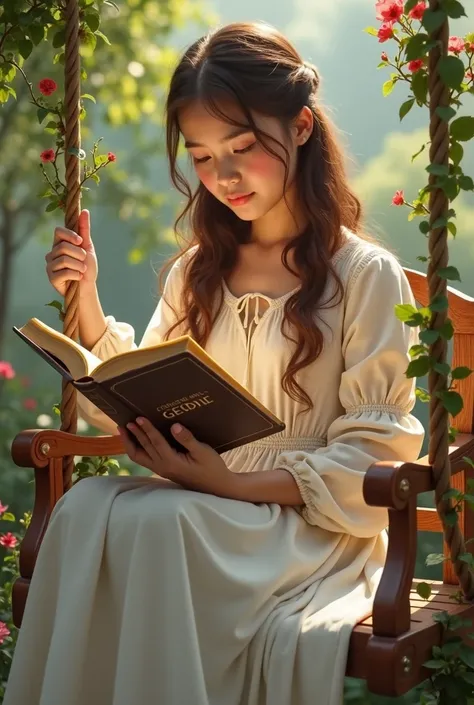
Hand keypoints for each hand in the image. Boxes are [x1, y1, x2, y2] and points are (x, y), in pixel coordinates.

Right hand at [45, 209, 97, 296]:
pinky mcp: (52, 278)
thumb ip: (84, 230)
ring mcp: (50, 266)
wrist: (87, 287)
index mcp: (60, 243)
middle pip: (63, 246)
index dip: (70, 235)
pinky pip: (64, 273)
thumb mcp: (88, 247)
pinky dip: (76, 275)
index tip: (81, 241)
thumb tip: (85, 211)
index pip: (58, 231)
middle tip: (85, 260)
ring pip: (64, 260)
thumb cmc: (87, 267)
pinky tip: (79, 278)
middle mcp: (52, 253)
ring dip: (79, 266)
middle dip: (79, 254)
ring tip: (83, 270)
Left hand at [118, 417, 236, 496]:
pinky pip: (144, 459)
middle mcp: (163, 467)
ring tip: (124, 430)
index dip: (147, 429)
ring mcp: (162, 470)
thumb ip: (187, 439)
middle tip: (124, 421)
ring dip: (131, 443)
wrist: (216, 486)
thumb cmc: (212, 468)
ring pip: (139, 457)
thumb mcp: (203, 452)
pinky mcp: (163, 470)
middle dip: (134, 434)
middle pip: (143, 448)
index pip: (156, 442)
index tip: (138, 418)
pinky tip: (137, 440)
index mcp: (172, 462)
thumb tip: (174, 426)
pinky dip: (137, 449)